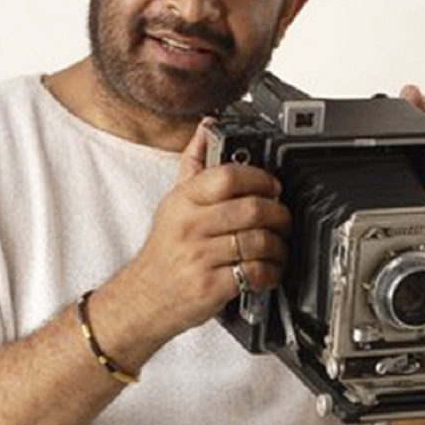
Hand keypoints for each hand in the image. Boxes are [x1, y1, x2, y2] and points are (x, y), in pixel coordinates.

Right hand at [112, 119, 290, 341]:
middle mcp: (189, 227)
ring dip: (279, 246)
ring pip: (258, 242)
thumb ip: (193, 164)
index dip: (260, 178)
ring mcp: (199, 257)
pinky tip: (269, 270)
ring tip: (279, 246)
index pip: (227, 177)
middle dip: (279, 214)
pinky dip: (271, 272)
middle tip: (283, 217)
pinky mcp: (210, 287)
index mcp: (183, 201)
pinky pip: (255, 273)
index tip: (272, 185)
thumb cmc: (164, 250)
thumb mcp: (173, 203)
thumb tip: (207, 125)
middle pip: (252, 209)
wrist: (142, 299)